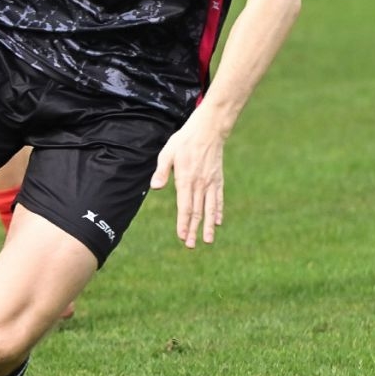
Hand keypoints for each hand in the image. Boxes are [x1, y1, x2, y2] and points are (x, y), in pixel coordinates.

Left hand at [150, 108, 226, 246]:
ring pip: (209, 209)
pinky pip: (219, 199)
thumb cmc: (184, 141)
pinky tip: (217, 222)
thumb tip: (155, 188)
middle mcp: (200, 185)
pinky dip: (218, 211)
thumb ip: (162, 171)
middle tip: (190, 245)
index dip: (183, 223)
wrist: (208, 130)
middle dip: (193, 230)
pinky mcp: (218, 180)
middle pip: (197, 212)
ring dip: (207, 226)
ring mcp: (211, 183)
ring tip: (207, 241)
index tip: (182, 236)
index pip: (185, 207)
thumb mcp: (167, 153)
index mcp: (186, 180)